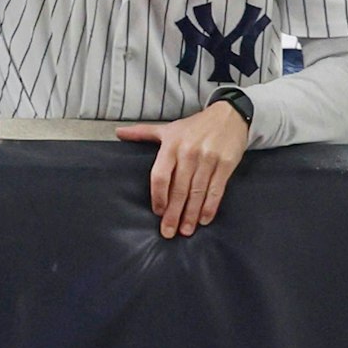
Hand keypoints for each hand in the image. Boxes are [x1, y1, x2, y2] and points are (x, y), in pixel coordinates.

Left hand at [118, 101, 252, 239]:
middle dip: (173, 213)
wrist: (229, 115)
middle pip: (178, 189)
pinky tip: (204, 219)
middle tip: (168, 232)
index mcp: (171, 145)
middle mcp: (188, 153)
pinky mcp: (226, 164)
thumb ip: (143, 133)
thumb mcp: (168, 128)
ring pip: (197, 192)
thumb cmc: (195, 125)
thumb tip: (118, 132)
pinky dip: (210, 206)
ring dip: (190, 214)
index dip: (158, 196)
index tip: (157, 212)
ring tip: (185, 231)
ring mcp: (208, 159)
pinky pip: (216, 190)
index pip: (160, 176)